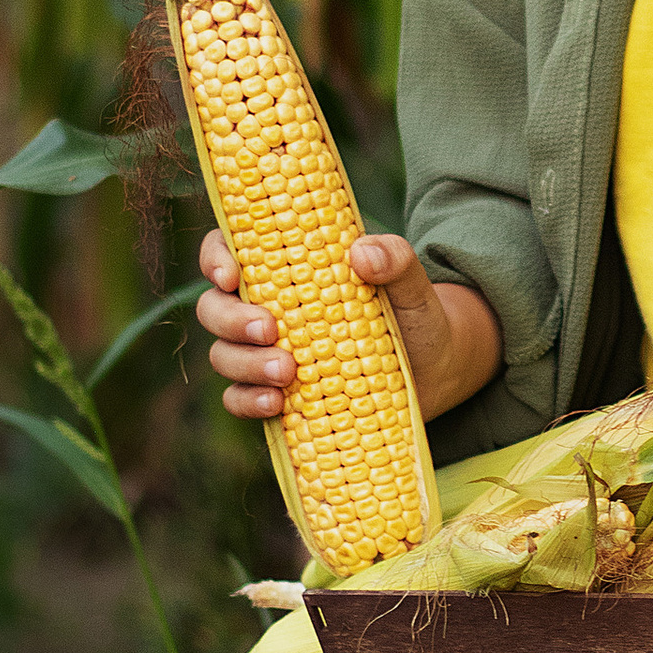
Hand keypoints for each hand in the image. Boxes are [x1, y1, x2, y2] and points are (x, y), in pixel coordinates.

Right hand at [196, 228, 503, 427]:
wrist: (437, 369)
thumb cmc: (416, 315)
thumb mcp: (412, 284)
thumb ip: (395, 260)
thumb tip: (363, 252)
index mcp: (287, 268)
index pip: (227, 250)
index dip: (215, 257)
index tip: (232, 274)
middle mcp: (267, 308)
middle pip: (214, 308)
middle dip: (231, 319)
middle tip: (269, 330)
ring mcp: (268, 354)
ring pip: (223, 354)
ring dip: (245, 364)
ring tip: (287, 372)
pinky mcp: (276, 394)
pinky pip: (239, 399)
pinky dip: (248, 401)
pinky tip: (276, 403)